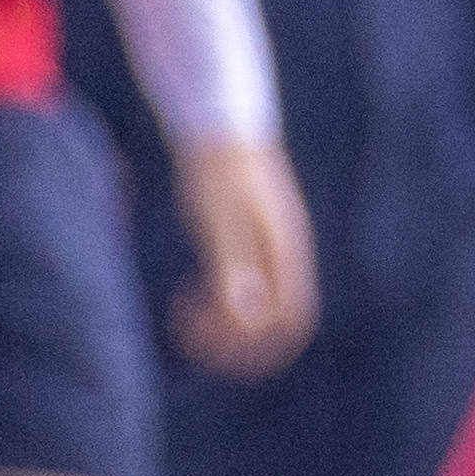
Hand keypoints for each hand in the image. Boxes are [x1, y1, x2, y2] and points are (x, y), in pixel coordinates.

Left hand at [171, 137, 317, 374]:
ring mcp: (270, 256)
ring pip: (260, 315)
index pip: (291, 319)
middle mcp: (285, 259)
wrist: (220, 131)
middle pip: (278, 326)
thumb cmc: (217, 172)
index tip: (208, 331)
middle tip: (190, 334)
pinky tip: (189, 293)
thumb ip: (234, 266)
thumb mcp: (219, 218)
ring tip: (183, 317)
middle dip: (237, 343)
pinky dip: (217, 309)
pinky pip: (244, 298)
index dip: (255, 340)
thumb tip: (248, 314)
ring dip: (224, 329)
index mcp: (286, 254)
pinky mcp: (251, 252)